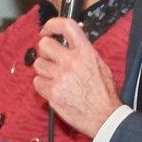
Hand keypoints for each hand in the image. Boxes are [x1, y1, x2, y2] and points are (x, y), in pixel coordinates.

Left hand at [32, 17, 120, 137]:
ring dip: (44, 70)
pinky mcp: (52, 92)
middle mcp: (71, 61)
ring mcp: (60, 77)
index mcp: (86, 52)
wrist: (104, 116)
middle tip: (50, 58)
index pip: (66, 26)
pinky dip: (42, 85)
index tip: (46, 30)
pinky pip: (37, 82)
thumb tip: (71, 42)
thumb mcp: (100, 64)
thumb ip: (84, 51)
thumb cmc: (104, 93)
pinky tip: (53, 88)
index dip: (52, 25)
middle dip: (45, 51)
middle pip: (44, 45)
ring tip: (55, 77)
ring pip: (38, 64)